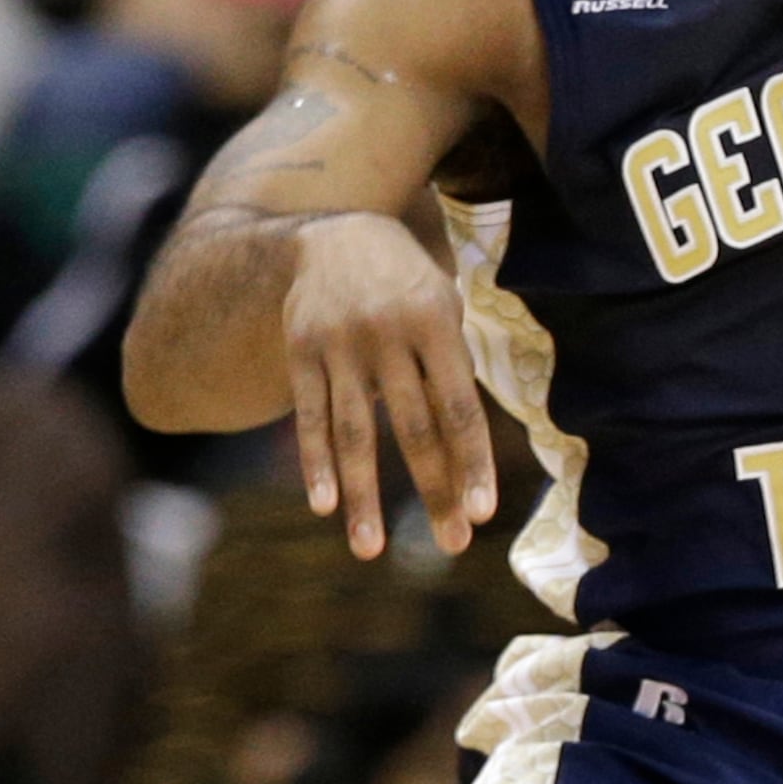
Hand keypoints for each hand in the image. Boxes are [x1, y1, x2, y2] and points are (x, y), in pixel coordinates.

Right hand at [282, 212, 494, 560]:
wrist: (334, 233)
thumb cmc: (408, 284)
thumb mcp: (443, 307)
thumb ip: (451, 368)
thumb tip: (465, 444)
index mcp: (437, 324)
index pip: (459, 407)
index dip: (472, 461)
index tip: (482, 512)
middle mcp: (388, 336)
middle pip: (414, 428)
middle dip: (434, 489)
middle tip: (452, 545)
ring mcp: (340, 346)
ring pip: (354, 433)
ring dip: (364, 495)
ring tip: (369, 550)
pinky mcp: (300, 352)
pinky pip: (310, 416)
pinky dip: (315, 463)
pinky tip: (324, 506)